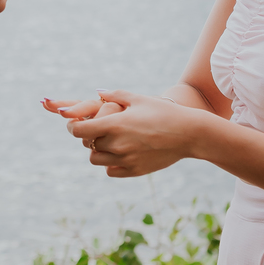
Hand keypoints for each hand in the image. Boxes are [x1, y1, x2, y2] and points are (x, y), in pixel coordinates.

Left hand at [58, 89, 200, 177]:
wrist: (189, 133)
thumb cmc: (164, 112)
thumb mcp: (138, 99)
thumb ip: (114, 95)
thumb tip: (97, 93)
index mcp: (115, 125)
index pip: (79, 131)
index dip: (74, 127)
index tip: (76, 123)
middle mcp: (117, 145)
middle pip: (87, 145)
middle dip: (89, 136)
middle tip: (98, 129)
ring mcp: (126, 160)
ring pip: (96, 160)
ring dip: (98, 150)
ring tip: (110, 140)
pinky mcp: (134, 171)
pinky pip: (111, 171)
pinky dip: (111, 163)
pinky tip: (120, 152)